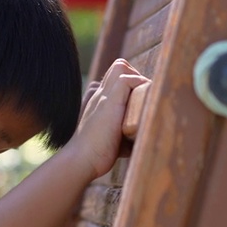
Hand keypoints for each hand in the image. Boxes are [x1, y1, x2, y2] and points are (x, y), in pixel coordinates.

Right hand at [68, 59, 149, 180]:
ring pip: (121, 66)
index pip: (113, 79)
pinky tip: (144, 102)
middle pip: (118, 67)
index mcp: (97, 101)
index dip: (130, 84)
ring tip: (145, 98)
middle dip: (136, 76)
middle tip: (145, 96)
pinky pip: (127, 79)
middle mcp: (99, 94)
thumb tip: (140, 138)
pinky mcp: (109, 101)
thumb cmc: (97, 155)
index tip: (139, 100)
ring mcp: (102, 95)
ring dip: (138, 79)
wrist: (80, 159)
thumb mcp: (113, 140)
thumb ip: (125, 134)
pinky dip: (141, 86)